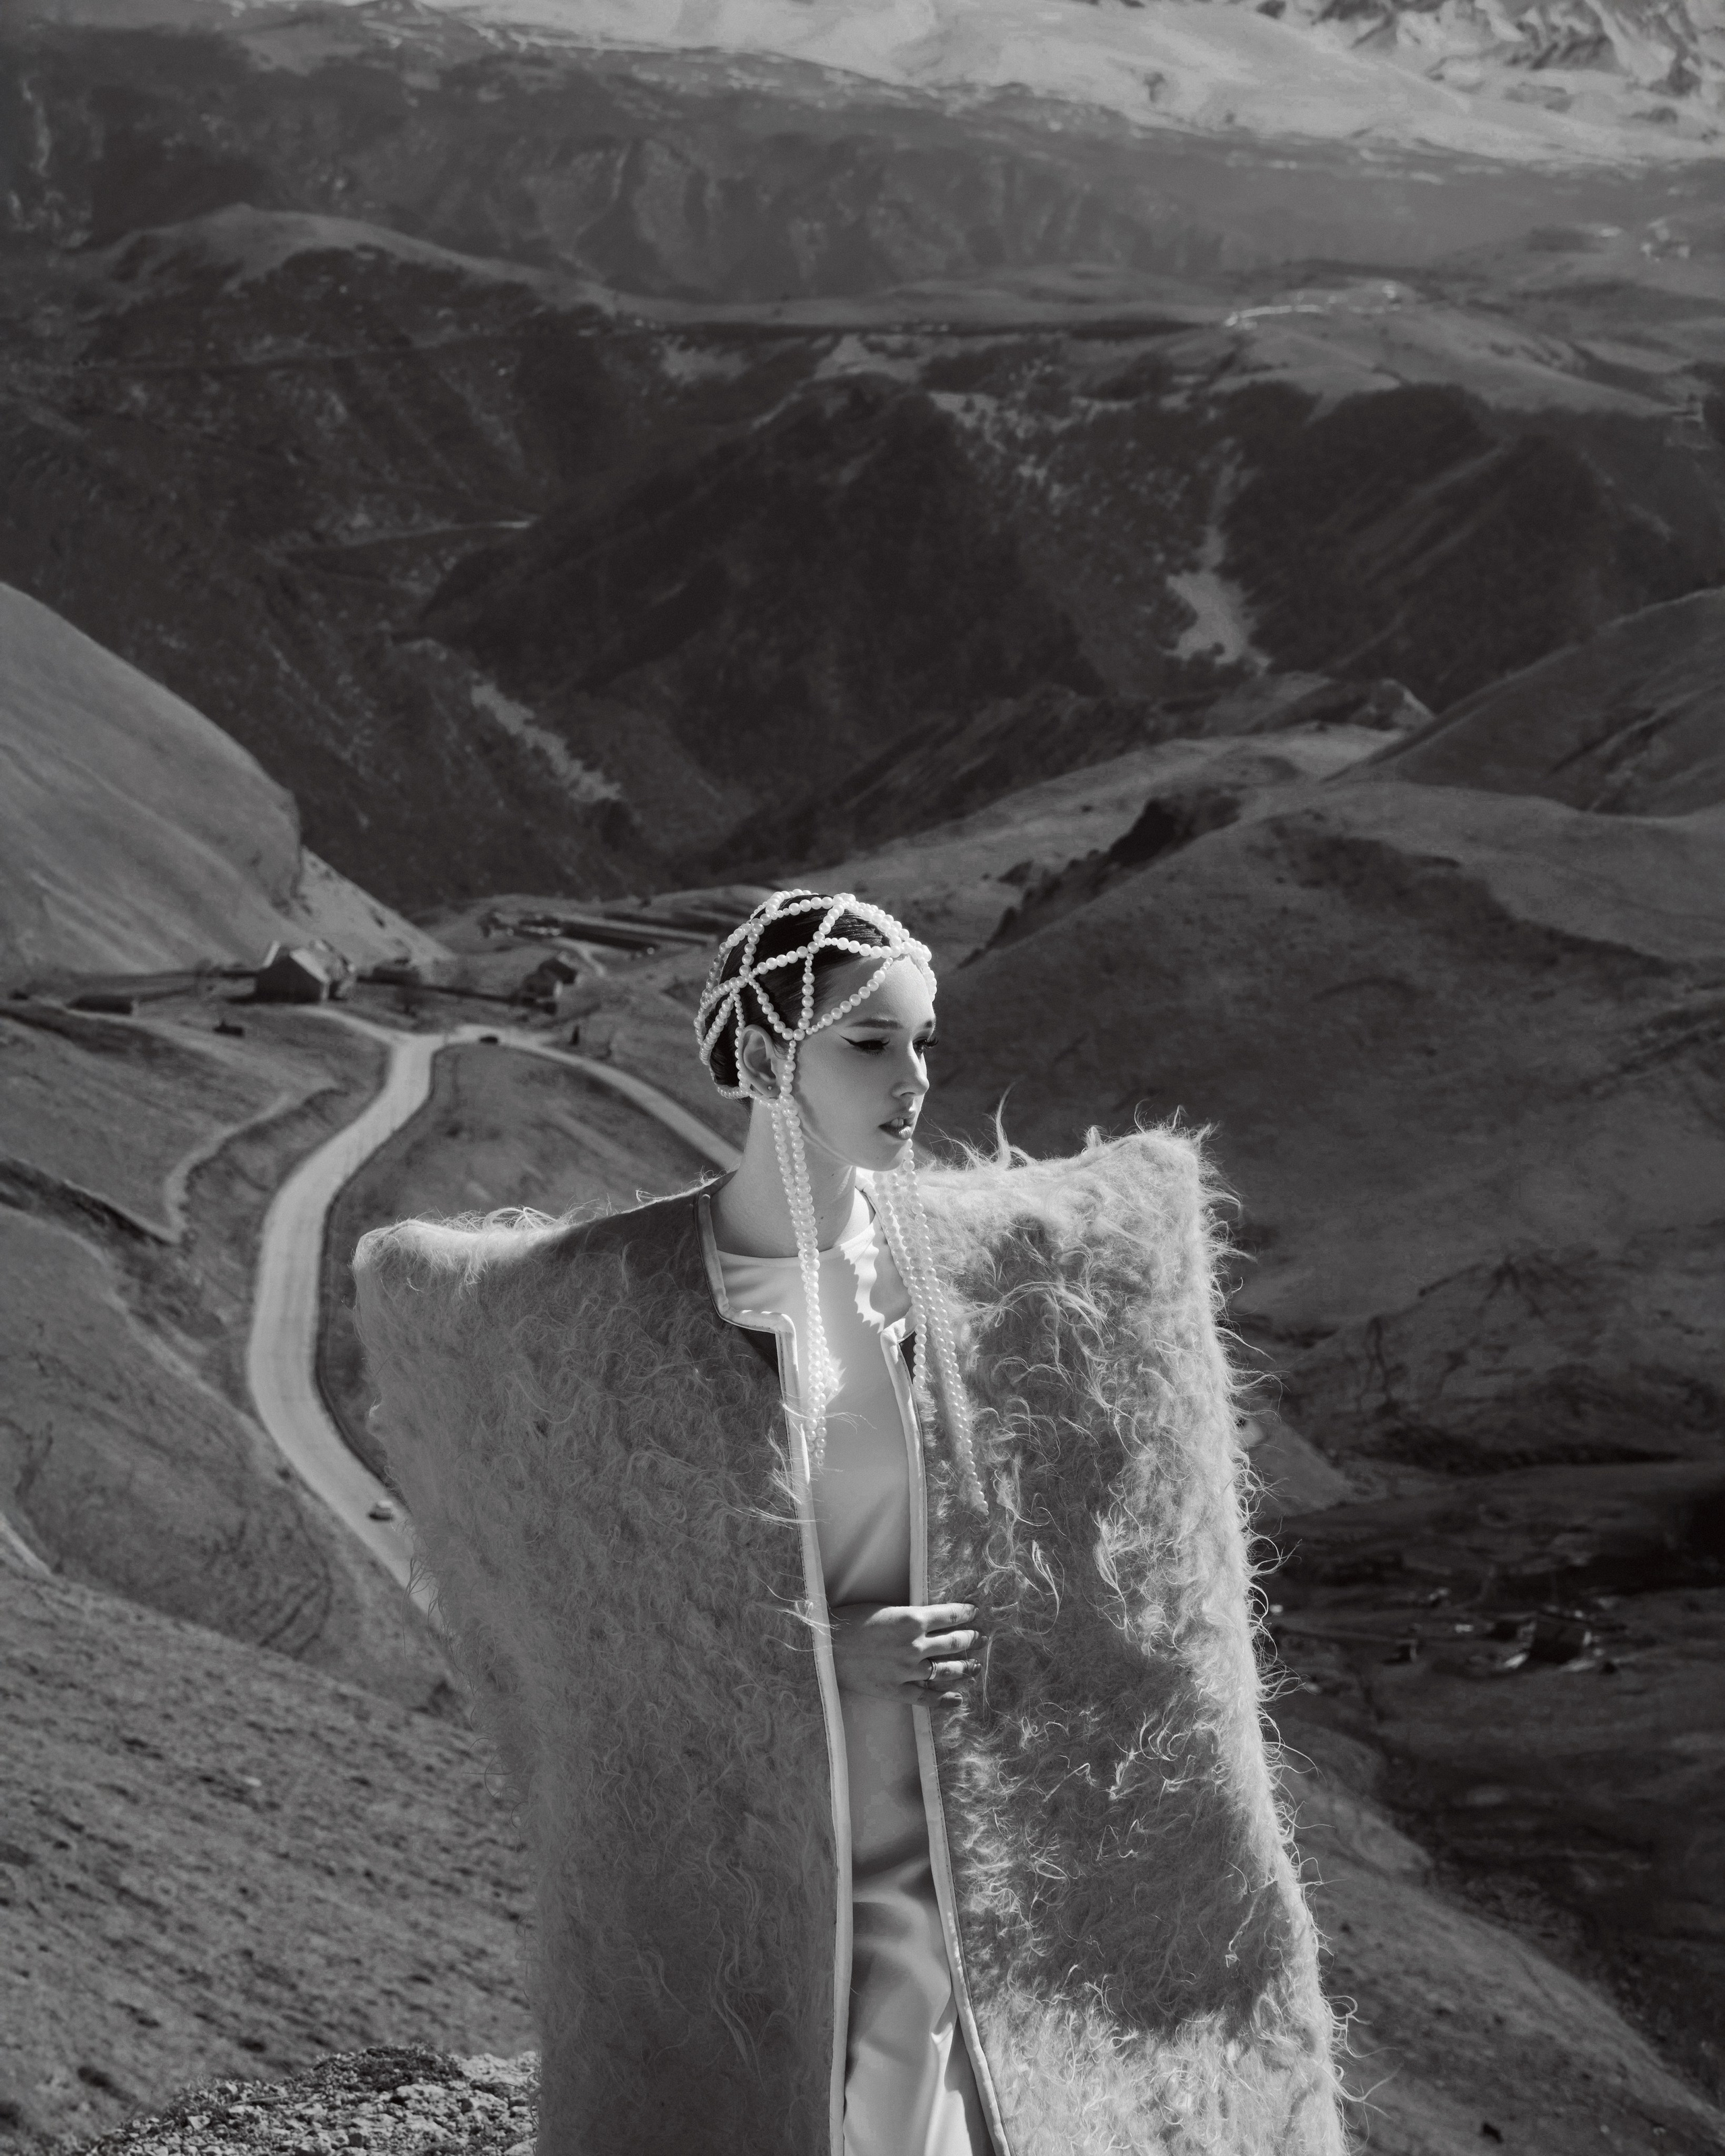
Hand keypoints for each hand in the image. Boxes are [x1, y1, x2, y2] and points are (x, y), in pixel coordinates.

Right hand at [828, 1602, 982, 1707]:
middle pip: (954, 1642)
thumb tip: (930, 1619)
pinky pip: (927, 1697)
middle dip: (971, 1639)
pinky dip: (945, 1700)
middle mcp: (915, 1645)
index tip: (974, 1613)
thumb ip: (910, 1615)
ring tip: (976, 1668)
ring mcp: (907, 1670)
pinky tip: (958, 1700)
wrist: (825, 1647)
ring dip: (965, 1668)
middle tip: (980, 1638)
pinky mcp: (897, 1690)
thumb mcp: (885, 1609)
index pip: (950, 1615)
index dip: (966, 1614)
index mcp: (912, 1618)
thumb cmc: (851, 1621)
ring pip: (946, 1671)